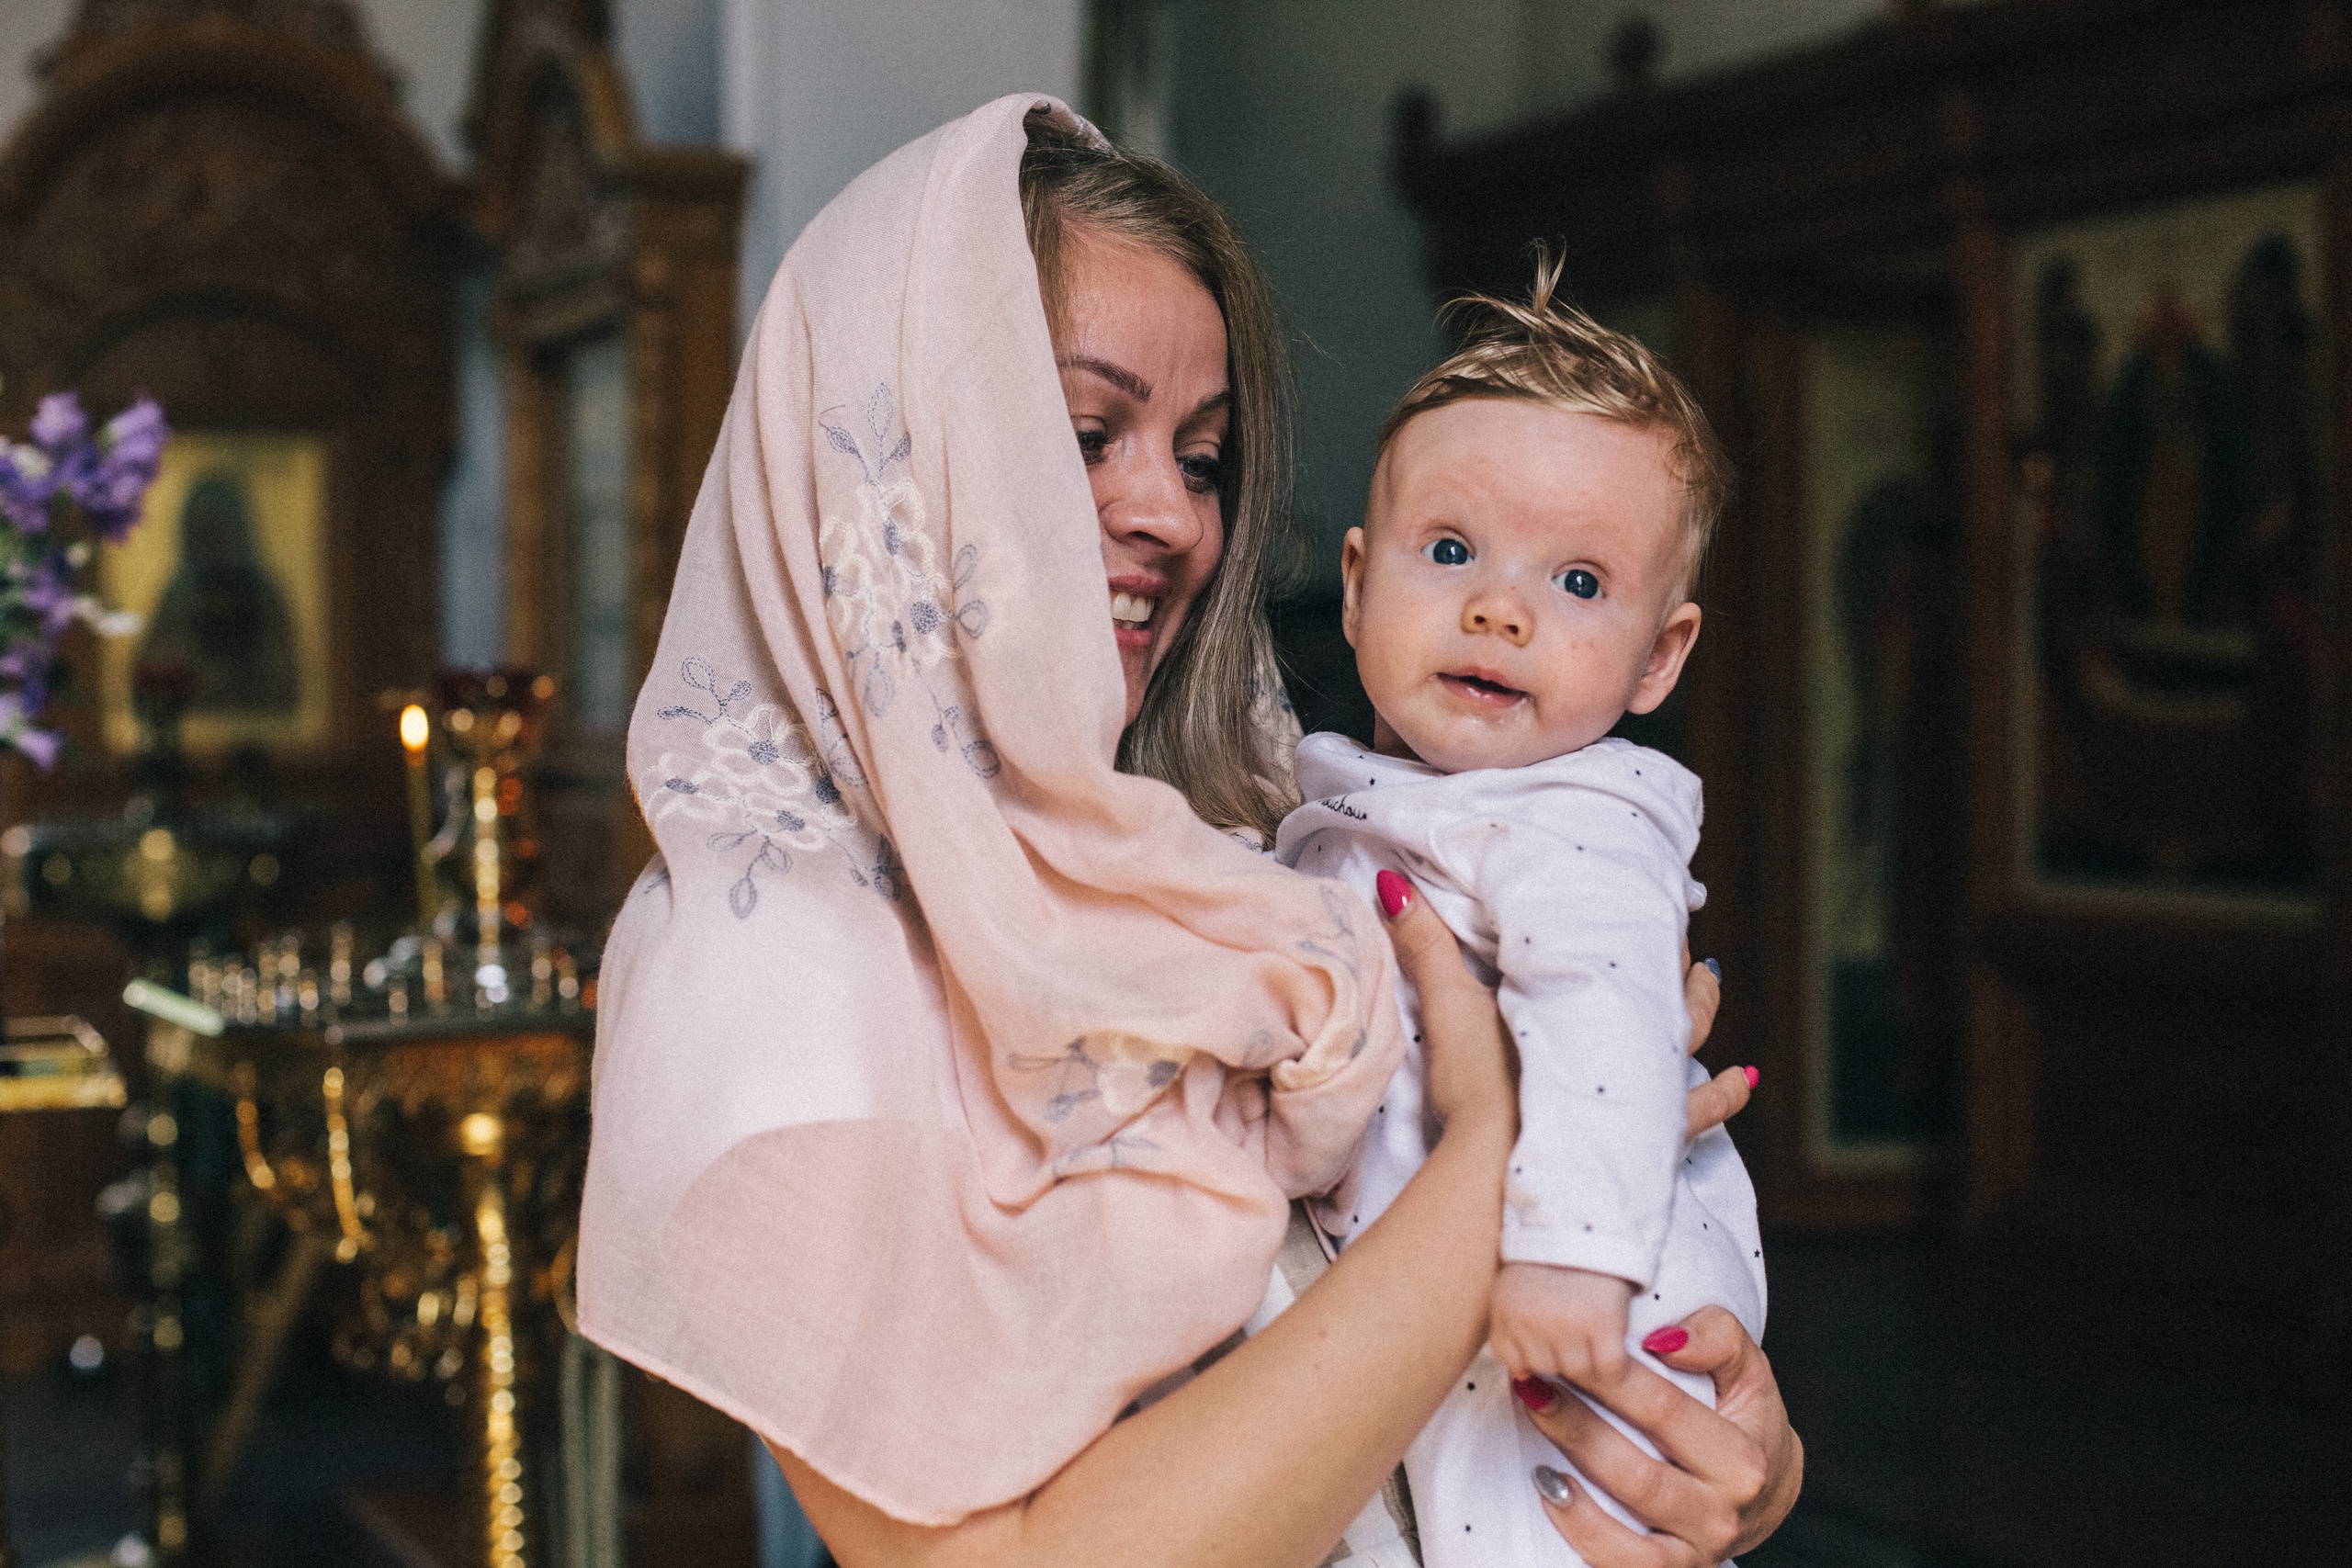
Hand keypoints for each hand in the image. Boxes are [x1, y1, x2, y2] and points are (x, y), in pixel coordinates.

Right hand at [1379, 876, 1749, 1140]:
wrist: (1501, 1175)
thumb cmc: (1477, 1088)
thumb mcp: (1446, 1006)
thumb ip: (1424, 943)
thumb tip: (1392, 881)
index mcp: (1582, 995)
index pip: (1617, 941)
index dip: (1629, 916)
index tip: (1645, 889)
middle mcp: (1625, 1031)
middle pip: (1660, 978)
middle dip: (1669, 952)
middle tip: (1680, 927)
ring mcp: (1647, 1082)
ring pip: (1692, 1031)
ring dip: (1703, 1003)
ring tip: (1712, 978)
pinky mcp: (1654, 1133)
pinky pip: (1706, 1108)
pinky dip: (1726, 1092)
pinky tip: (1744, 1081)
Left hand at [1490, 1263, 1634, 1386]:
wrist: (1587, 1222)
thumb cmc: (1550, 1259)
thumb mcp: (1514, 1290)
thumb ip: (1509, 1333)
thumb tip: (1523, 1378)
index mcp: (1505, 1310)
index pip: (1514, 1363)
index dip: (1535, 1354)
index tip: (1547, 1334)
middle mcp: (1531, 1319)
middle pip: (1547, 1369)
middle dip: (1561, 1352)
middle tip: (1573, 1323)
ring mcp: (1567, 1322)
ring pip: (1578, 1371)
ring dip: (1589, 1357)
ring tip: (1592, 1327)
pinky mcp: (1603, 1322)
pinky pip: (1610, 1368)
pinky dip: (1615, 1363)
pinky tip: (1613, 1340)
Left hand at [1518, 1306, 1802, 1563]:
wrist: (1764, 1495)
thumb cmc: (1746, 1421)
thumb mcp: (1750, 1372)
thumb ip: (1721, 1337)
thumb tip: (1664, 1337)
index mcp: (1742, 1461)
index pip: (1665, 1412)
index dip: (1610, 1377)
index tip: (1567, 1344)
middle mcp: (1720, 1513)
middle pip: (1636, 1470)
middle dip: (1576, 1420)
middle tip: (1533, 1377)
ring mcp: (1693, 1551)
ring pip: (1622, 1521)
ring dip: (1569, 1470)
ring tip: (1533, 1419)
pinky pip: (1618, 1564)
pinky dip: (1578, 1530)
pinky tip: (1547, 1488)